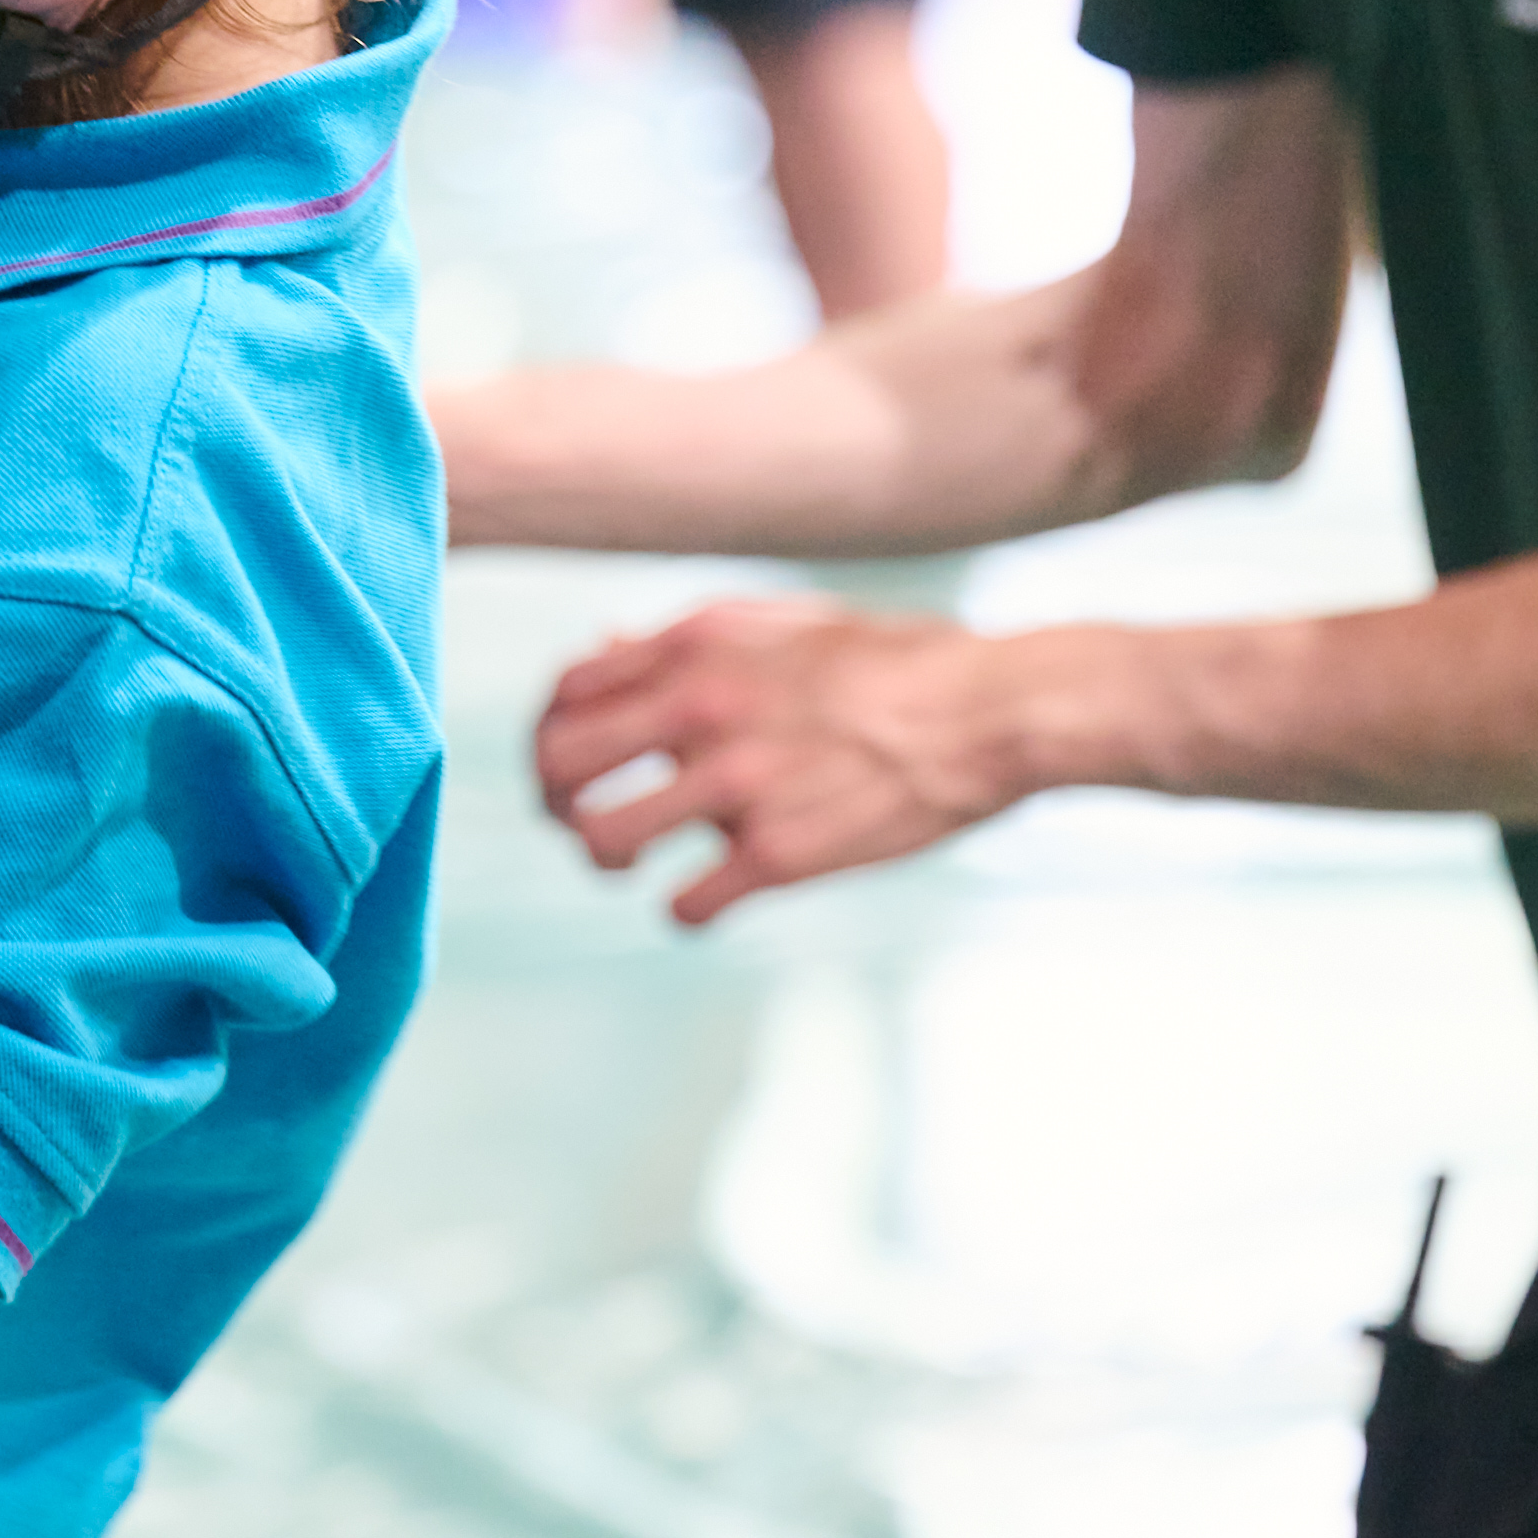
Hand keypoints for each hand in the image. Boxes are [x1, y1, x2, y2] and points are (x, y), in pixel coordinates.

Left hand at [532, 597, 1037, 924]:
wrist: (988, 711)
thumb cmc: (894, 661)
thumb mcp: (783, 624)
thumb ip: (692, 642)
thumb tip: (606, 649)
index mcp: (697, 643)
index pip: (566, 693)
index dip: (549, 734)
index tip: (566, 761)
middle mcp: (701, 708)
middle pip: (559, 765)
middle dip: (554, 801)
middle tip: (576, 820)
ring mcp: (736, 784)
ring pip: (603, 841)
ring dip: (605, 858)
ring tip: (633, 864)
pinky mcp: (778, 855)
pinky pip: (685, 906)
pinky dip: (685, 912)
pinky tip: (706, 902)